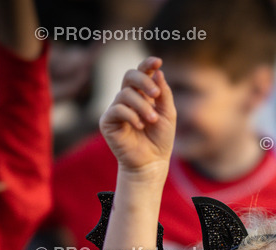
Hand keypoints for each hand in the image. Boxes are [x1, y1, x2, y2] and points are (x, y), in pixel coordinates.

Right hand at [100, 57, 175, 178]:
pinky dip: (131, 115)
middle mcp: (128, 99)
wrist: (152, 162)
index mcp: (143, 94)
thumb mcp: (168, 114)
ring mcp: (116, 109)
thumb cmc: (160, 139)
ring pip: (125, 94)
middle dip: (143, 81)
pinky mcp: (107, 122)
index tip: (157, 62)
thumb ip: (163, 93)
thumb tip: (157, 72)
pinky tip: (140, 126)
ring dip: (142, 106)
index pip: (142, 73)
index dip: (147, 64)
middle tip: (156, 94)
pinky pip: (117, 109)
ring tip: (152, 120)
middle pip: (129, 76)